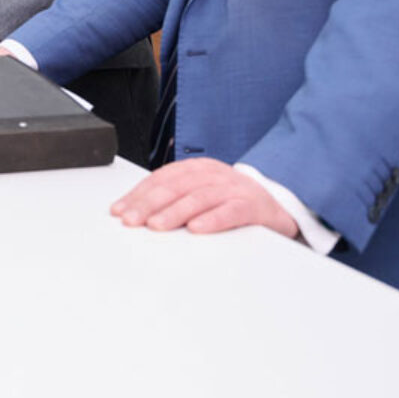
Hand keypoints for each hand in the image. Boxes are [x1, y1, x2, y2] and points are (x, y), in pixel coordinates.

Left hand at [110, 157, 299, 238]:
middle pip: (176, 187)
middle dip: (149, 204)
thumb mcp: (200, 194)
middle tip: (131, 220)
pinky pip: (232, 211)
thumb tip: (135, 213)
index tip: (120, 210)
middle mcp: (214, 174)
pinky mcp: (255, 206)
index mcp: (198, 168)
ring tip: (156, 226)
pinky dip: (213, 219)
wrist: (278, 205)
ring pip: (200, 198)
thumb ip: (173, 199)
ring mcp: (235, 188)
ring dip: (175, 212)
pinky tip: (197, 228)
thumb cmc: (232, 201)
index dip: (138, 194)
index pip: (162, 179)